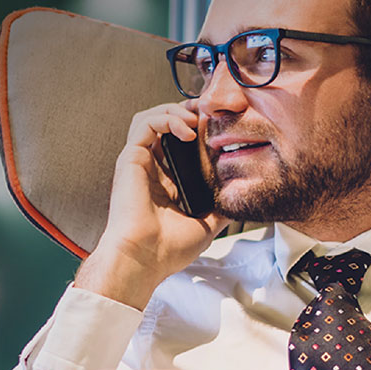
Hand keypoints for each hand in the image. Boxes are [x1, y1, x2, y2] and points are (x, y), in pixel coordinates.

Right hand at [74, 100, 228, 308]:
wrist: (145, 258)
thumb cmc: (168, 249)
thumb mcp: (206, 225)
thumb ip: (220, 209)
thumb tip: (240, 201)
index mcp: (166, 182)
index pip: (179, 144)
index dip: (197, 129)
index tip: (219, 126)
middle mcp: (151, 169)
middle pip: (164, 125)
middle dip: (187, 113)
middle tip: (209, 113)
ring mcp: (139, 162)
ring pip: (151, 118)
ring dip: (175, 111)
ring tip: (196, 120)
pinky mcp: (130, 159)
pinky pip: (144, 124)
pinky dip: (166, 119)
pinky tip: (186, 130)